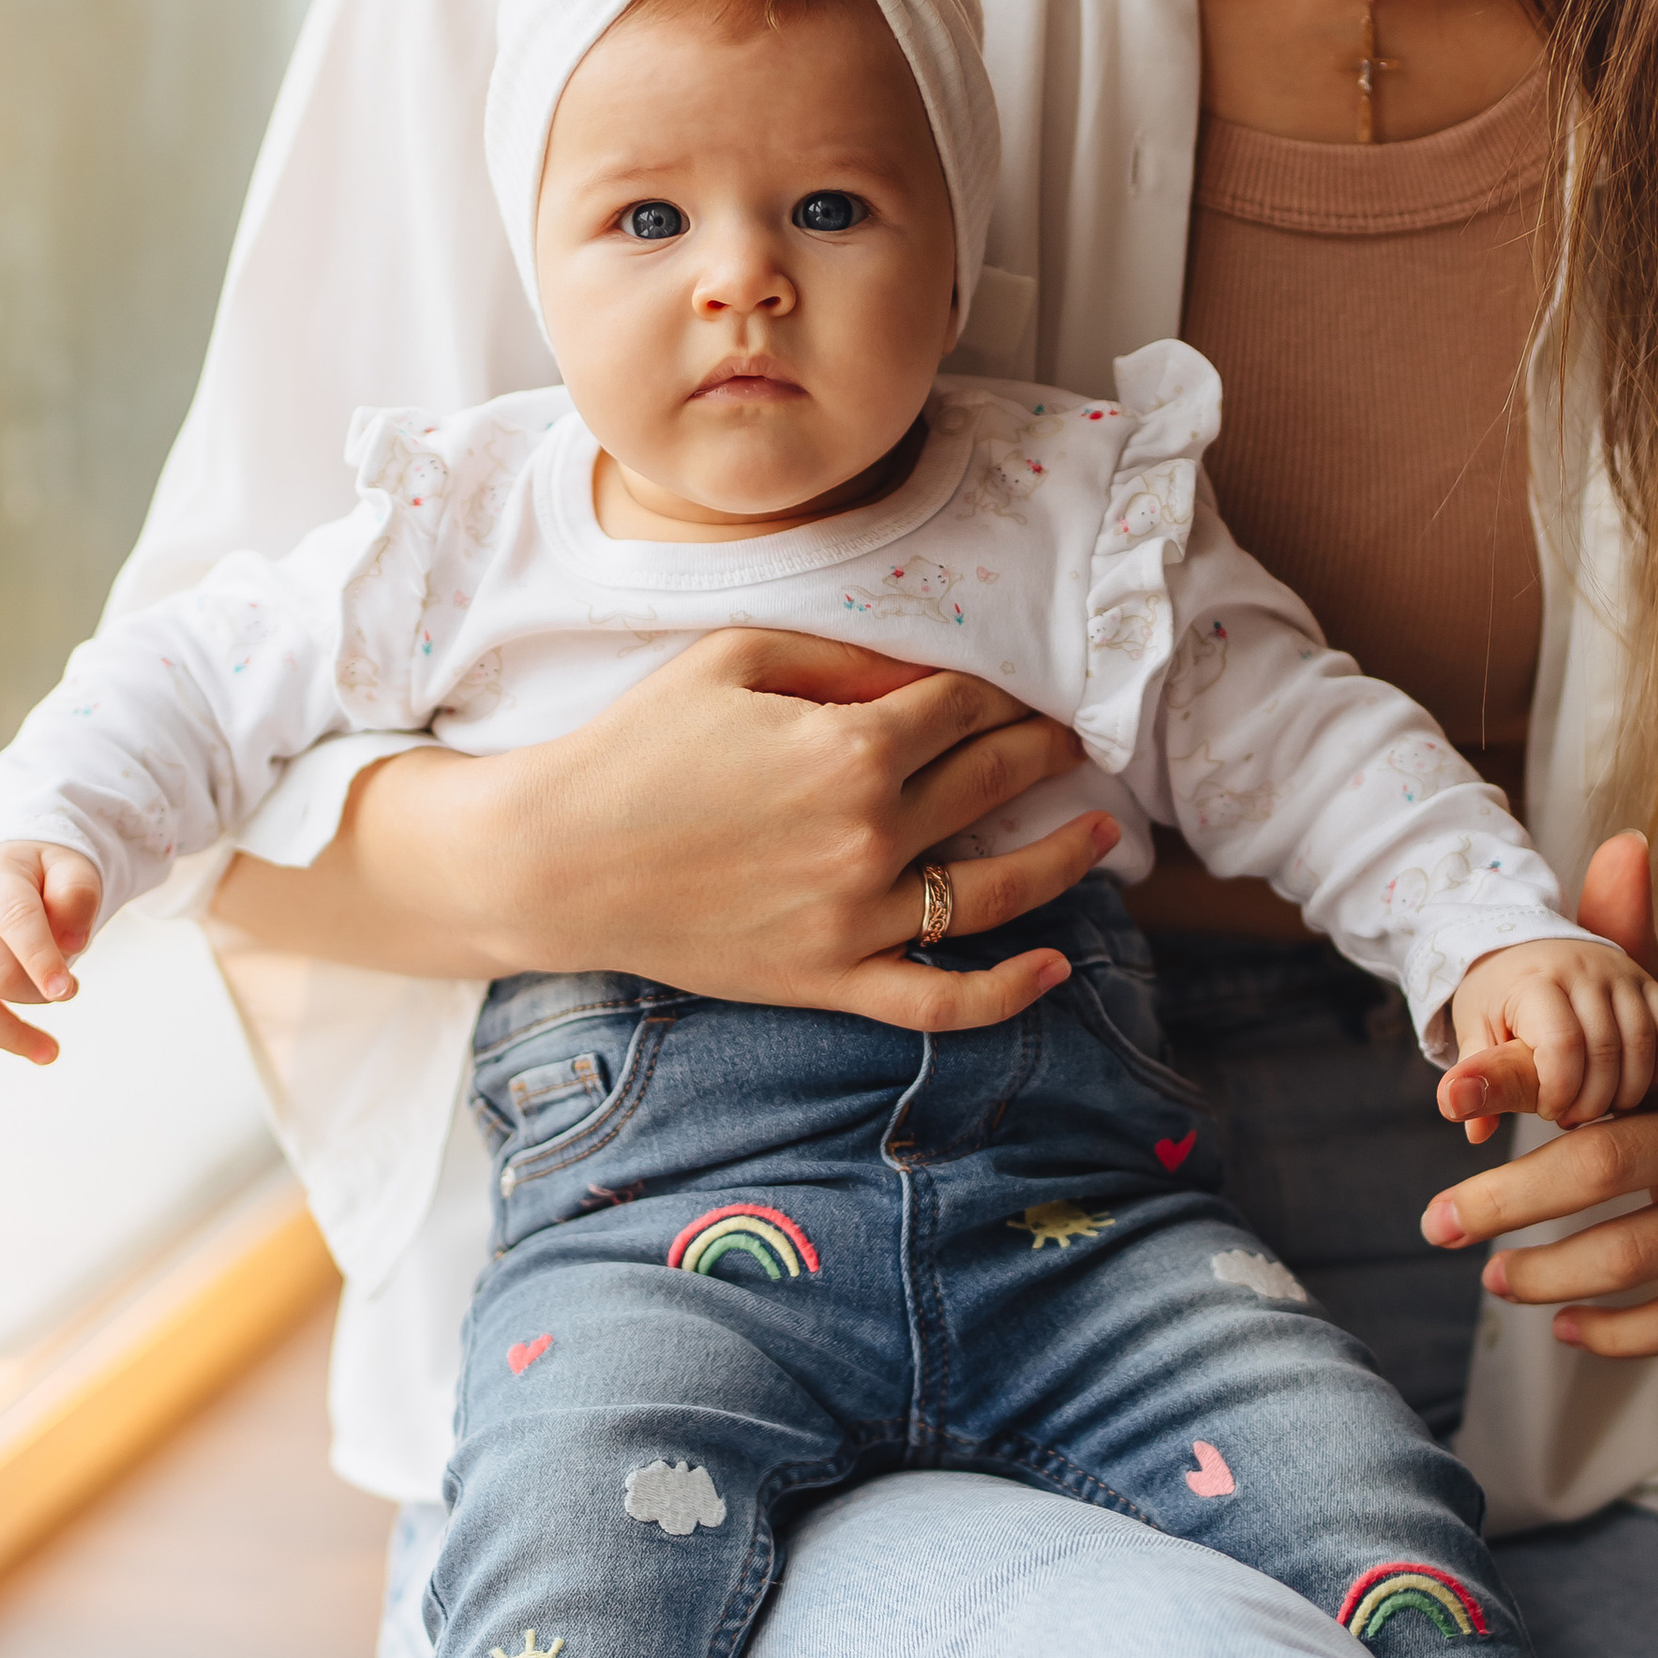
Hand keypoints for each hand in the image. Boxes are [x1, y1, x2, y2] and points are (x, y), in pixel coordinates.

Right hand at [0, 841, 103, 1078]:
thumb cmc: (41, 876)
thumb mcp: (71, 868)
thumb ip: (78, 895)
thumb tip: (72, 943)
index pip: (16, 921)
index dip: (41, 959)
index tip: (67, 992)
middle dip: (35, 995)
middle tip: (70, 993)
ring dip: (7, 1035)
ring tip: (49, 1052)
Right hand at [221, 629, 1119, 1035]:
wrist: (555, 859)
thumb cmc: (635, 746)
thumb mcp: (734, 659)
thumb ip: (841, 657)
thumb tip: (924, 673)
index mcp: (849, 748)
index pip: (960, 709)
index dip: (995, 691)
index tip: (1014, 687)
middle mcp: (869, 837)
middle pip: (990, 785)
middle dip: (1039, 754)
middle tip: (1070, 740)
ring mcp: (855, 919)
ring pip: (993, 893)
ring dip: (1062, 859)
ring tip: (1101, 831)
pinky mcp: (828, 981)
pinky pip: (938, 1000)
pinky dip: (1007, 992)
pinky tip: (1056, 966)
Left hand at [1418, 831, 1657, 1358]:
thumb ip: (1633, 948)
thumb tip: (1619, 844)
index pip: (1590, 1069)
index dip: (1512, 1081)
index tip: (1445, 1096)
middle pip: (1601, 1166)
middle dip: (1507, 1200)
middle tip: (1437, 1223)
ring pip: (1637, 1254)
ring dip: (1550, 1275)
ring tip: (1494, 1279)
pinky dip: (1619, 1332)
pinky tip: (1566, 1327)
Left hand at [1435, 932, 1657, 1134]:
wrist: (1525, 949)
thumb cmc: (1497, 1000)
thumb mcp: (1475, 1030)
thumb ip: (1474, 1072)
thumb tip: (1457, 1109)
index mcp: (1535, 980)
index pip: (1562, 1044)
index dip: (1559, 1091)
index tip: (1548, 1110)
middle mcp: (1585, 969)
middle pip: (1606, 1050)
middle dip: (1592, 1100)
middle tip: (1572, 1117)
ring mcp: (1623, 974)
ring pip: (1643, 1045)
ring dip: (1627, 1091)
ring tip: (1599, 1106)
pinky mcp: (1650, 985)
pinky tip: (1634, 1089)